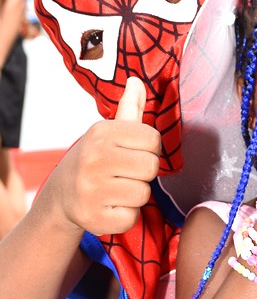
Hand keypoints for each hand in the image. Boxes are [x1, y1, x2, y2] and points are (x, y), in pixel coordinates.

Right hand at [50, 77, 160, 235]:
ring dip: (134, 195)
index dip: (148, 149)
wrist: (61, 196)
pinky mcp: (93, 218)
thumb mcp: (108, 132)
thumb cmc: (95, 160)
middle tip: (124, 173)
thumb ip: (129, 109)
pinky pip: (132, 217)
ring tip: (115, 189)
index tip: (132, 152)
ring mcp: (91, 190)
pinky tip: (109, 206)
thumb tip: (136, 80)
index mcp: (101, 132)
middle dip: (143, 173)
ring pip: (143, 194)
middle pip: (151, 168)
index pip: (153, 140)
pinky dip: (126, 215)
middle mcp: (93, 158)